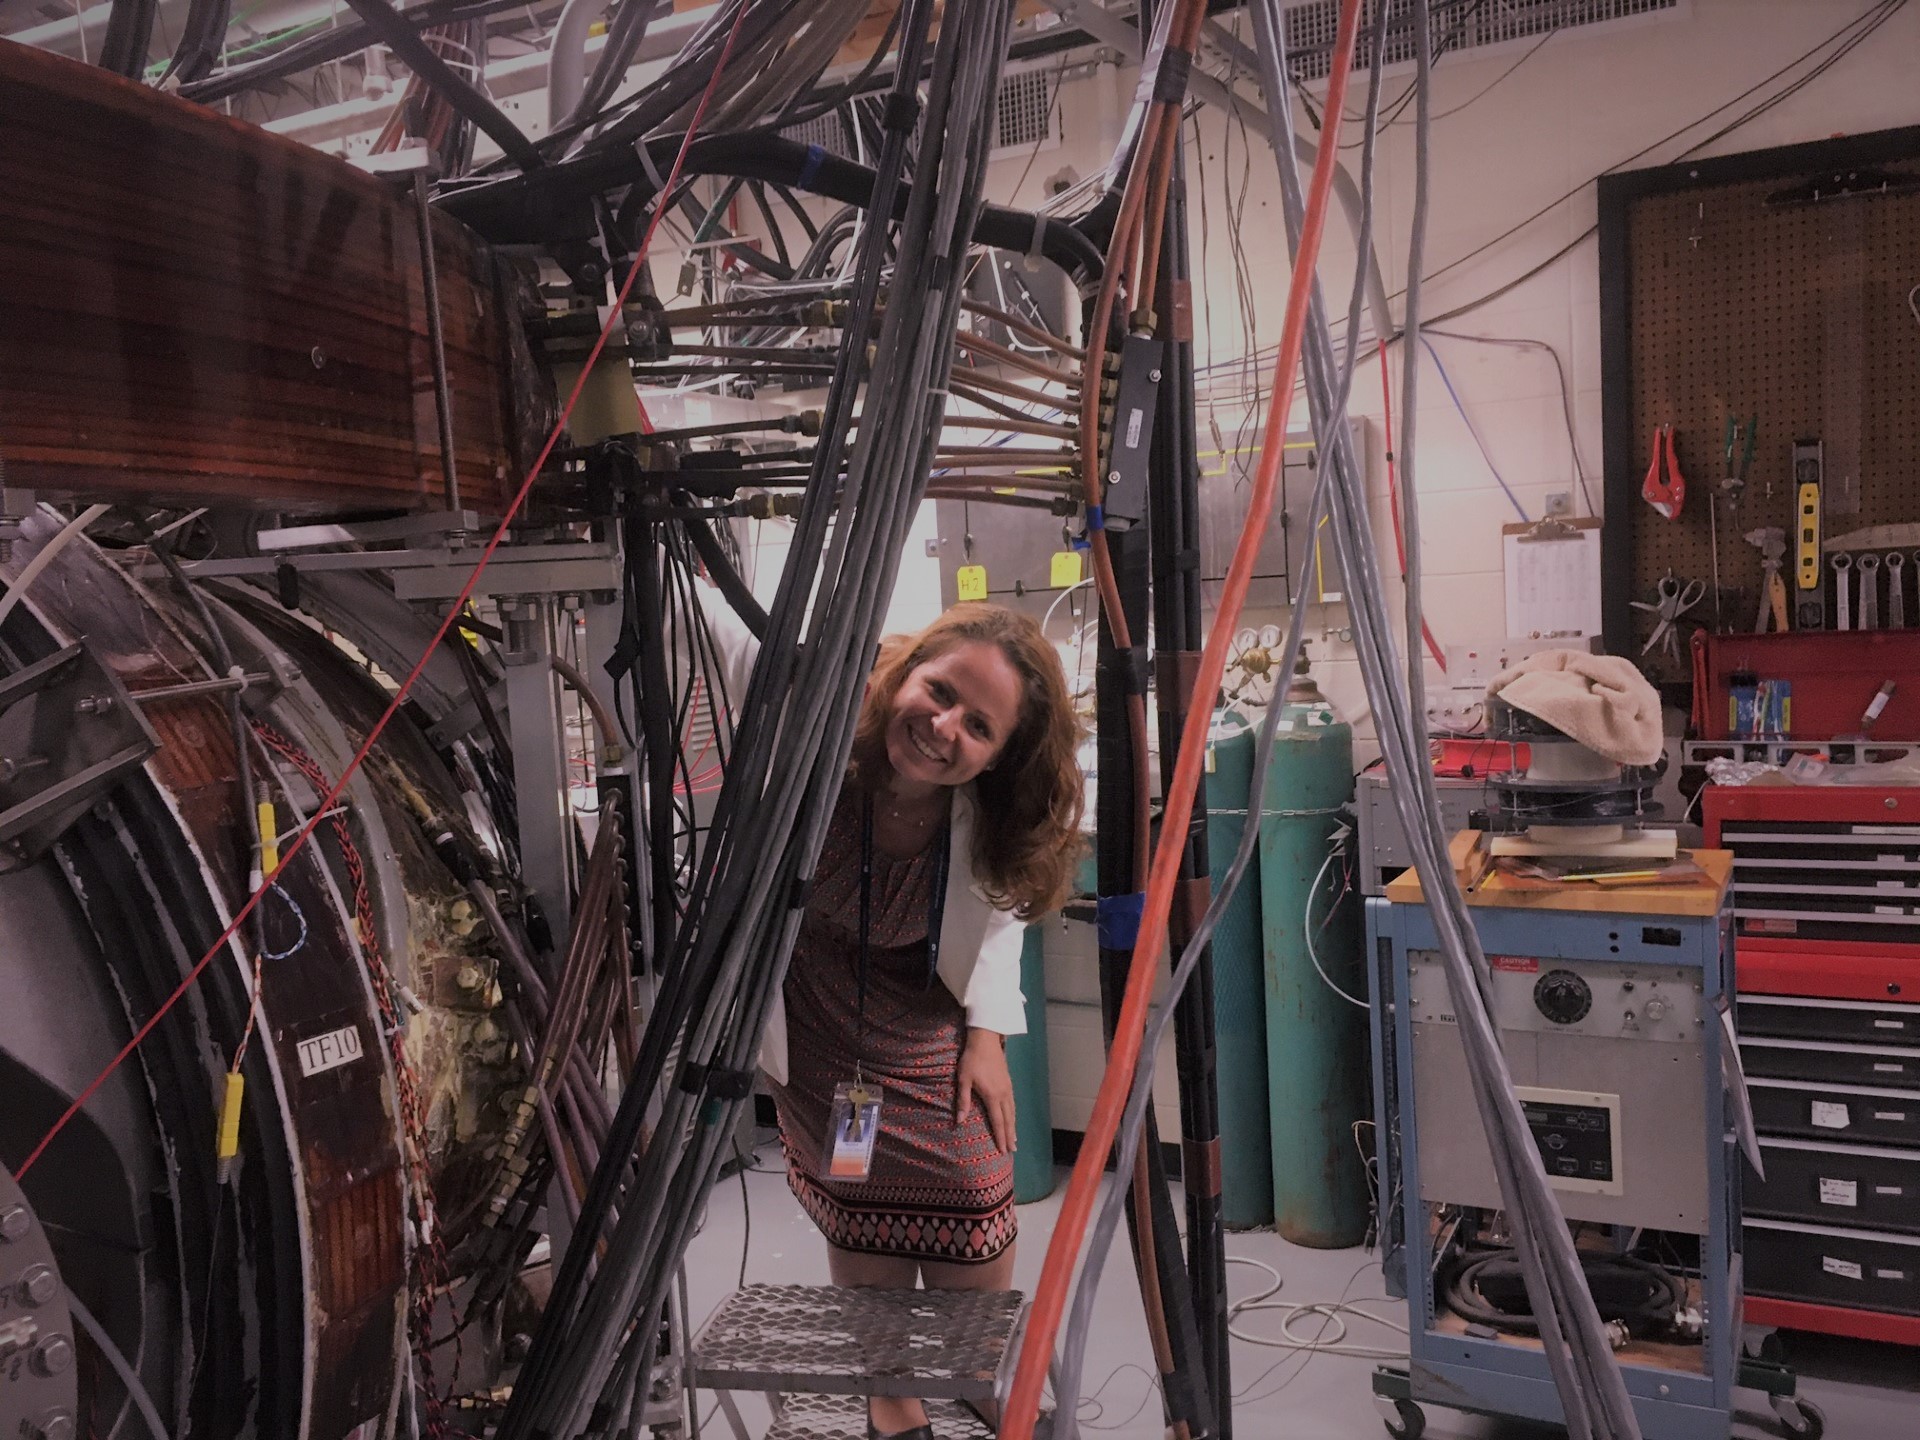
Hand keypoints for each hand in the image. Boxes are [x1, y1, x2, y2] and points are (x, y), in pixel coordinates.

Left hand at [957, 1028, 1015, 1153]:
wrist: (986, 1040)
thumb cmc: (971, 1059)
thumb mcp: (963, 1079)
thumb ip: (963, 1100)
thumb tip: (959, 1121)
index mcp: (992, 1096)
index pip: (997, 1121)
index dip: (1000, 1137)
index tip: (1003, 1149)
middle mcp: (1003, 1094)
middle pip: (1008, 1119)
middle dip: (1010, 1136)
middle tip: (1012, 1151)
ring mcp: (1008, 1088)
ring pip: (1012, 1111)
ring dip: (1013, 1126)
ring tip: (1015, 1139)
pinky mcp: (1008, 1082)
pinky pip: (1013, 1103)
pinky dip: (1014, 1114)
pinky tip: (1013, 1117)